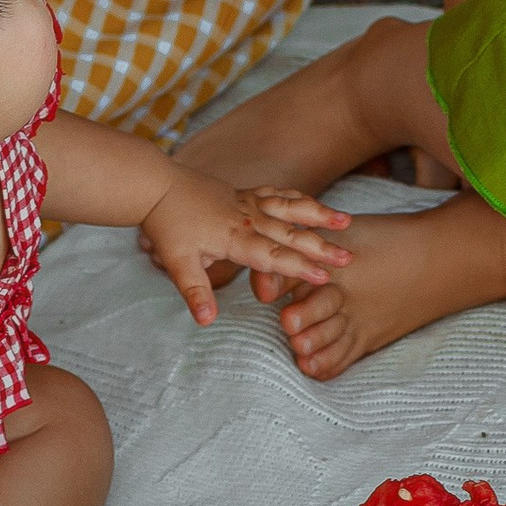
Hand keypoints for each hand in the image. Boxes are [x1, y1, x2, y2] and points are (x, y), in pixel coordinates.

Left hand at [137, 168, 348, 322]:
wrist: (156, 185)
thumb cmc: (167, 224)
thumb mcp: (177, 263)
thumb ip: (195, 291)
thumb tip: (206, 321)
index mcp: (235, 237)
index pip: (273, 256)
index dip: (300, 267)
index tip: (325, 276)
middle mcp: (248, 218)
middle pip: (291, 234)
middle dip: (321, 246)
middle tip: (348, 257)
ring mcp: (249, 203)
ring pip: (291, 209)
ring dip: (319, 215)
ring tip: (346, 221)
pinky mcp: (245, 194)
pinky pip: (278, 195)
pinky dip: (298, 199)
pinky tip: (312, 203)